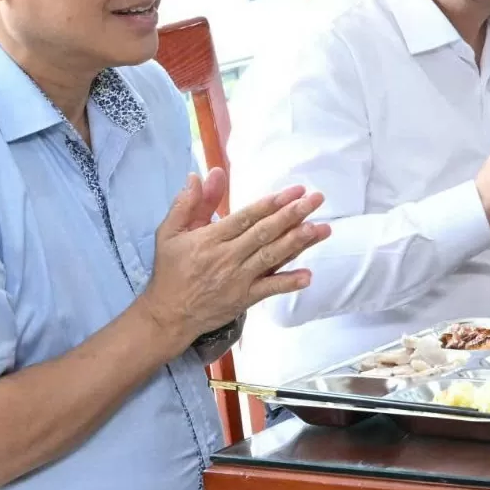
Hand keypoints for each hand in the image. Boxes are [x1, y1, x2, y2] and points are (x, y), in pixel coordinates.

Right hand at [140, 170, 329, 351]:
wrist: (168, 314)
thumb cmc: (171, 270)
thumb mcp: (170, 232)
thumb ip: (189, 203)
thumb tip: (201, 174)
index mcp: (210, 238)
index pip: (246, 217)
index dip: (272, 203)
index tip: (294, 190)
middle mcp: (227, 257)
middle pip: (265, 233)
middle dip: (293, 215)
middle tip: (316, 200)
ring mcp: (237, 279)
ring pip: (272, 257)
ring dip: (299, 242)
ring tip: (322, 228)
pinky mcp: (244, 299)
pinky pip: (269, 289)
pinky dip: (289, 283)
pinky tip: (308, 275)